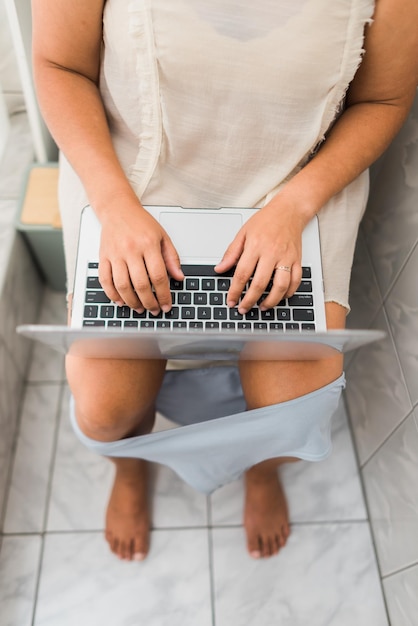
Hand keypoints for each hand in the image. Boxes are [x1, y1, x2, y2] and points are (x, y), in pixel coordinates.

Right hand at [98, 199, 183, 313]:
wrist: (117, 209)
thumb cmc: (141, 223)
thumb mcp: (162, 236)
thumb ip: (171, 258)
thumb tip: (178, 277)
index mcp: (148, 244)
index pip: (158, 276)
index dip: (164, 294)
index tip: (166, 305)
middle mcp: (131, 250)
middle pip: (140, 284)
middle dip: (149, 302)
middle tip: (154, 310)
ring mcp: (115, 254)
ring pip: (122, 285)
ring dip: (131, 301)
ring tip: (139, 308)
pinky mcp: (104, 257)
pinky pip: (105, 280)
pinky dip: (112, 294)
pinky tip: (120, 301)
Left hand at [214, 201, 305, 312]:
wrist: (289, 210)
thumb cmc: (266, 220)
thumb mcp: (243, 232)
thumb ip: (231, 253)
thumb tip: (220, 268)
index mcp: (255, 245)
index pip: (242, 273)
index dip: (235, 290)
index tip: (231, 301)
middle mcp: (272, 252)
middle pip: (260, 283)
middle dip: (250, 300)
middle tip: (243, 308)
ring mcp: (286, 257)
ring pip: (280, 286)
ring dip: (271, 301)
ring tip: (262, 307)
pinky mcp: (297, 260)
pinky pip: (296, 281)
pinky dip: (289, 293)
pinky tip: (280, 297)